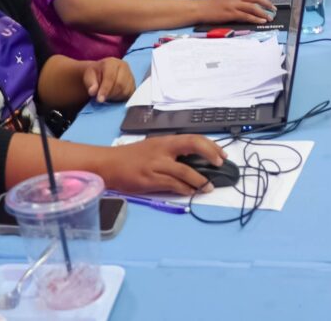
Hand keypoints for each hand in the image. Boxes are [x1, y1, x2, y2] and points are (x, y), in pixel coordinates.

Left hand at [83, 57, 135, 102]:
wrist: (101, 73)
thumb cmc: (94, 75)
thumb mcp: (88, 76)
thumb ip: (91, 83)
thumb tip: (93, 92)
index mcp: (112, 62)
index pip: (110, 77)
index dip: (105, 89)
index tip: (99, 100)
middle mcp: (124, 66)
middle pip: (120, 84)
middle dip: (110, 94)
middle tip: (102, 98)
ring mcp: (130, 75)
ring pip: (125, 90)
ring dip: (115, 97)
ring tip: (107, 95)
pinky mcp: (134, 83)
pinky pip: (130, 94)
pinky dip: (121, 98)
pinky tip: (114, 96)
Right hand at [106, 135, 227, 195]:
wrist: (109, 164)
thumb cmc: (132, 157)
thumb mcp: (154, 148)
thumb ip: (172, 153)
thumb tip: (195, 162)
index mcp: (165, 141)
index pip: (193, 138)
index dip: (210, 146)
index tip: (221, 155)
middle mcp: (162, 150)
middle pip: (192, 146)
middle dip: (210, 154)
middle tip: (219, 165)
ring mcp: (156, 165)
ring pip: (184, 171)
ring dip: (199, 180)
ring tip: (208, 187)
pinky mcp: (149, 180)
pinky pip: (172, 185)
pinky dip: (184, 189)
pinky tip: (191, 192)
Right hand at [203, 0, 275, 23]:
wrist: (201, 9)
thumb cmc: (213, 6)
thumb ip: (238, 1)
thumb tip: (252, 7)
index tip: (270, 4)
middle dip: (266, 4)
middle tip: (273, 10)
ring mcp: (233, 5)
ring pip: (252, 8)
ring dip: (262, 13)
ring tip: (269, 18)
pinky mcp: (231, 13)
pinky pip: (246, 16)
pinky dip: (255, 18)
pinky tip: (260, 21)